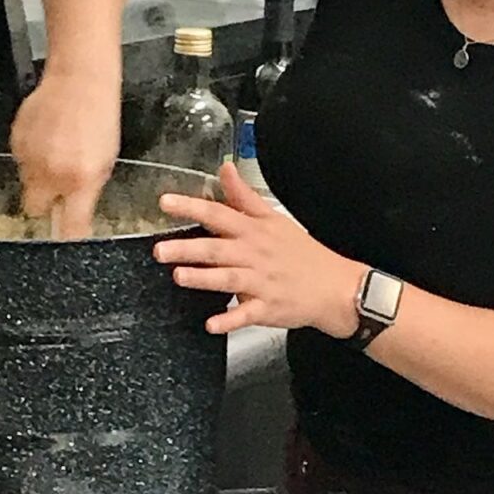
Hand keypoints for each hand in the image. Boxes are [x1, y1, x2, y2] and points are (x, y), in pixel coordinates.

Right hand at [10, 71, 119, 238]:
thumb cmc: (100, 117)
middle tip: (59, 186)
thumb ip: (89, 188)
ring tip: (58, 150)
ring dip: (40, 175)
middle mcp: (53, 173)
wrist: (80, 82)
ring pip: (28, 183)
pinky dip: (32, 155)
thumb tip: (76, 211)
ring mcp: (31, 158)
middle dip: (46, 203)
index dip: (69, 235)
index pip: (71, 226)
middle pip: (37, 209)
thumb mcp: (107, 159)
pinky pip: (21, 161)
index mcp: (81, 180)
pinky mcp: (16, 143)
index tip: (69, 238)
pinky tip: (49, 138)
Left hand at [153, 162, 364, 335]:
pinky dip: (230, 320)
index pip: (219, 214)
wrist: (334, 286)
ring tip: (179, 276)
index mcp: (254, 231)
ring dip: (204, 278)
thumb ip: (243, 195)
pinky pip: (246, 315)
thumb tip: (225, 169)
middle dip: (188, 248)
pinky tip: (212, 324)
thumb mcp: (273, 217)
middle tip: (160, 249)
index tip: (166, 203)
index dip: (191, 207)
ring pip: (229, 279)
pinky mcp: (267, 309)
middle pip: (217, 249)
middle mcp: (254, 255)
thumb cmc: (301, 252)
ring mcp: (261, 283)